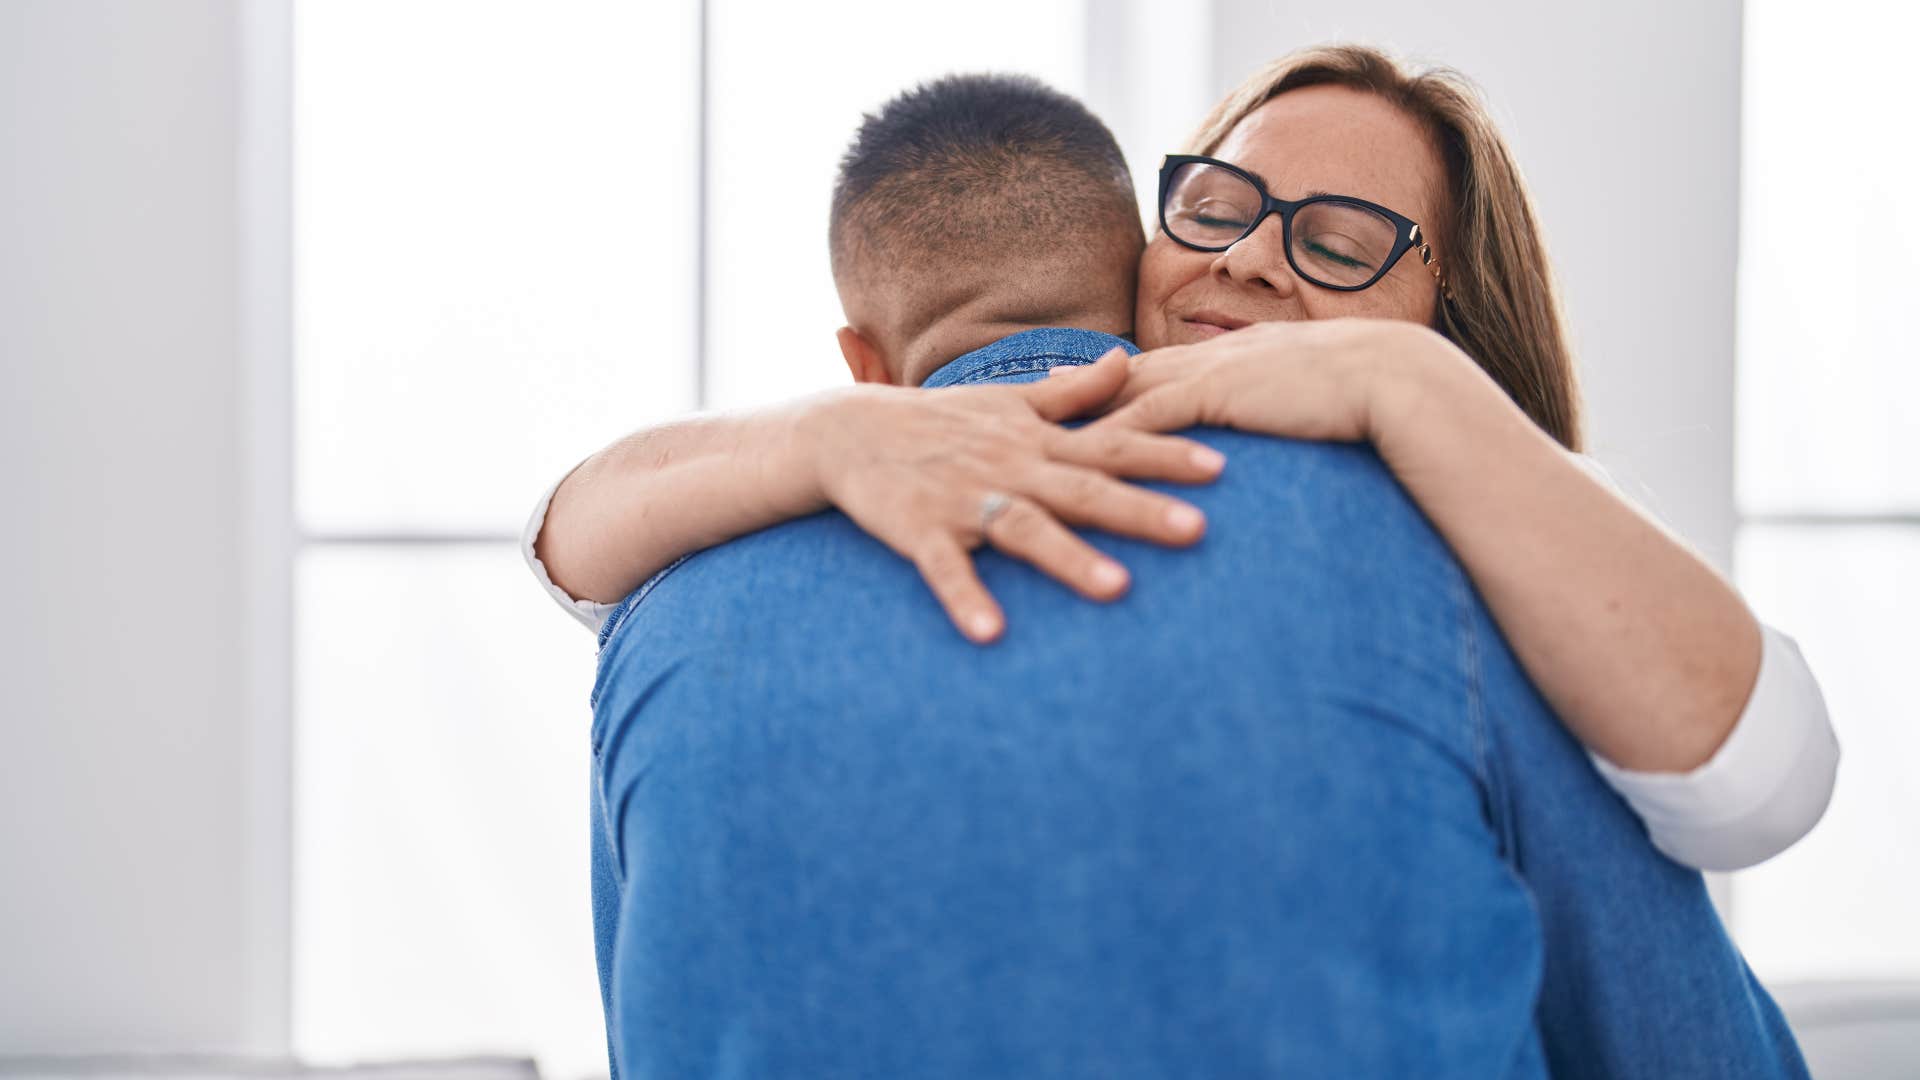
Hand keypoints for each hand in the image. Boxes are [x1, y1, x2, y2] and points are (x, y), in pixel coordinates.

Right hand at [799, 347, 1226, 642]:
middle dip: (1139, 510)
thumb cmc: (938, 419)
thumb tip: (1126, 361)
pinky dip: (967, 598)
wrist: (849, 431)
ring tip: (1116, 589)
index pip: (1112, 444)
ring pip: (1026, 529)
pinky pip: (946, 569)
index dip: (1165, 455)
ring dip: (1070, 558)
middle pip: (1083, 489)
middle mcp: (1009, 468)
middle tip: (1196, 530)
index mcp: (1036, 441)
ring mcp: (965, 499)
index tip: (1220, 469)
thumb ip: (1071, 393)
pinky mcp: (920, 531)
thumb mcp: (1006, 400)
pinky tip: (991, 633)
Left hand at [1063, 318, 1429, 442]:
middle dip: (1074, 388)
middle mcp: (1213, 355)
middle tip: (1024, 401)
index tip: (1073, 386)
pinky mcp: (1215, 394)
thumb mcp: (1313, 401)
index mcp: (1235, 355)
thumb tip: (1282, 435)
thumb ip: (1284, 414)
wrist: (1395, 379)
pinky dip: (1108, 439)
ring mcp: (1210, 371)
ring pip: (1125, 395)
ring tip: (1028, 439)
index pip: (1160, 365)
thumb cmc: (1369, 398)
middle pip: (1126, 373)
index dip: (1112, 378)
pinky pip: (1147, 418)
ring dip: (1076, 417)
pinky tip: (1073, 463)